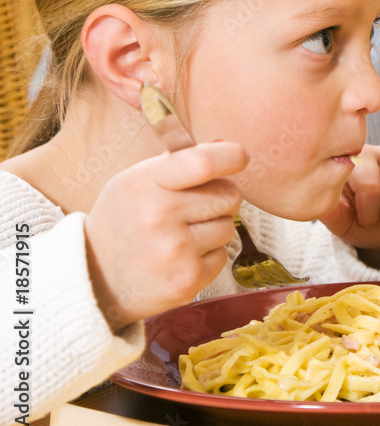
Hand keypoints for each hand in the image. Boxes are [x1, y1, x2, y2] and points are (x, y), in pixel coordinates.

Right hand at [84, 142, 246, 330]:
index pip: (203, 162)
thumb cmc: (125, 220)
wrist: (96, 278)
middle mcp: (159, 215)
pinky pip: (223, 256)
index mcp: (147, 183)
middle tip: (193, 209)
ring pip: (228, 227)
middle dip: (220, 199)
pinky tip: (180, 257)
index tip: (238, 157)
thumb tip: (225, 146)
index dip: (230, 156)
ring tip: (179, 236)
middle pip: (229, 195)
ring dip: (213, 230)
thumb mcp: (138, 180)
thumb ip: (182, 161)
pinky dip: (208, 256)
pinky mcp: (187, 280)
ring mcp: (174, 250)